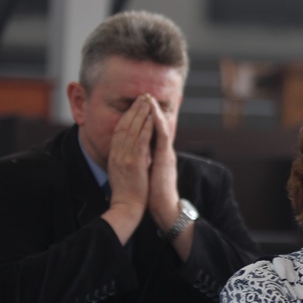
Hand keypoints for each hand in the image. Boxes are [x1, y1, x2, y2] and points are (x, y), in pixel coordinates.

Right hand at [106, 95, 153, 220]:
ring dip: (140, 113)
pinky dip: (145, 127)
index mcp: (114, 156)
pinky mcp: (133, 163)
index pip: (119, 130)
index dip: (126, 116)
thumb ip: (123, 160)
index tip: (134, 105)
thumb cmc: (127, 194)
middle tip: (141, 96)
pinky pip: (140, 140)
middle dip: (133, 109)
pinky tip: (151, 117)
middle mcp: (117, 153)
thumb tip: (127, 152)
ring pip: (132, 129)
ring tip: (147, 100)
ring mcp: (124, 157)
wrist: (126, 208)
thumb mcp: (120, 173)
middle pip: (124, 125)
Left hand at [144, 94, 179, 231]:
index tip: (142, 105)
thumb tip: (138, 156)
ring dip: (154, 112)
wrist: (163, 208)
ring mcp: (165, 155)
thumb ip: (146, 162)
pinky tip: (152, 114)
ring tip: (149, 98)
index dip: (148, 118)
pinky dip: (156, 124)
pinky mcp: (164, 159)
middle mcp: (163, 152)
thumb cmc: (153, 195)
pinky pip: (160, 137)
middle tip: (145, 94)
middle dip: (151, 110)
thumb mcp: (148, 174)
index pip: (152, 132)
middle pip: (157, 126)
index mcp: (158, 155)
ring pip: (160, 128)